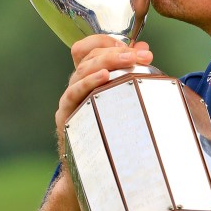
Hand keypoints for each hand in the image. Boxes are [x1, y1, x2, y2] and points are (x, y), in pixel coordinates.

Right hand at [55, 35, 153, 156]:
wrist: (93, 168)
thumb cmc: (109, 130)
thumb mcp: (121, 97)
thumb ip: (130, 72)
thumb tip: (144, 48)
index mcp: (87, 77)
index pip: (89, 48)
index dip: (108, 41)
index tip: (136, 47)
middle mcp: (76, 84)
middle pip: (89, 56)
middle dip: (117, 51)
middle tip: (143, 55)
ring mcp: (69, 99)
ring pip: (82, 71)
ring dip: (107, 61)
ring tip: (129, 59)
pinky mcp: (66, 115)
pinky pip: (72, 94)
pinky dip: (88, 82)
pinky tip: (104, 77)